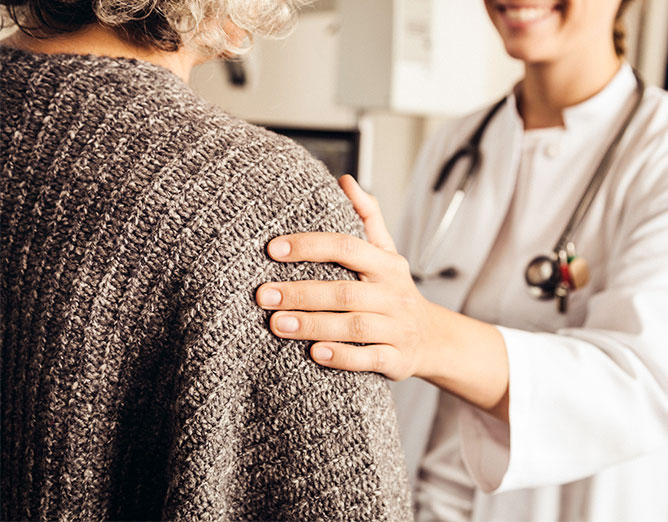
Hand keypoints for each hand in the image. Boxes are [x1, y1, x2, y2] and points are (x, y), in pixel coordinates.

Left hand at [256, 176, 508, 417]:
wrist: (432, 338)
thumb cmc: (394, 291)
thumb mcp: (386, 253)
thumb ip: (367, 218)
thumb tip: (345, 180)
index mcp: (386, 264)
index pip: (347, 248)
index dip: (310, 246)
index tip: (273, 249)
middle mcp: (393, 294)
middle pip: (345, 291)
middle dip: (301, 292)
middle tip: (263, 294)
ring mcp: (397, 328)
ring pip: (354, 327)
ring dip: (313, 325)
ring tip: (276, 324)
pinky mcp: (397, 359)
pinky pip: (370, 359)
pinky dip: (343, 357)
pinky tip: (314, 353)